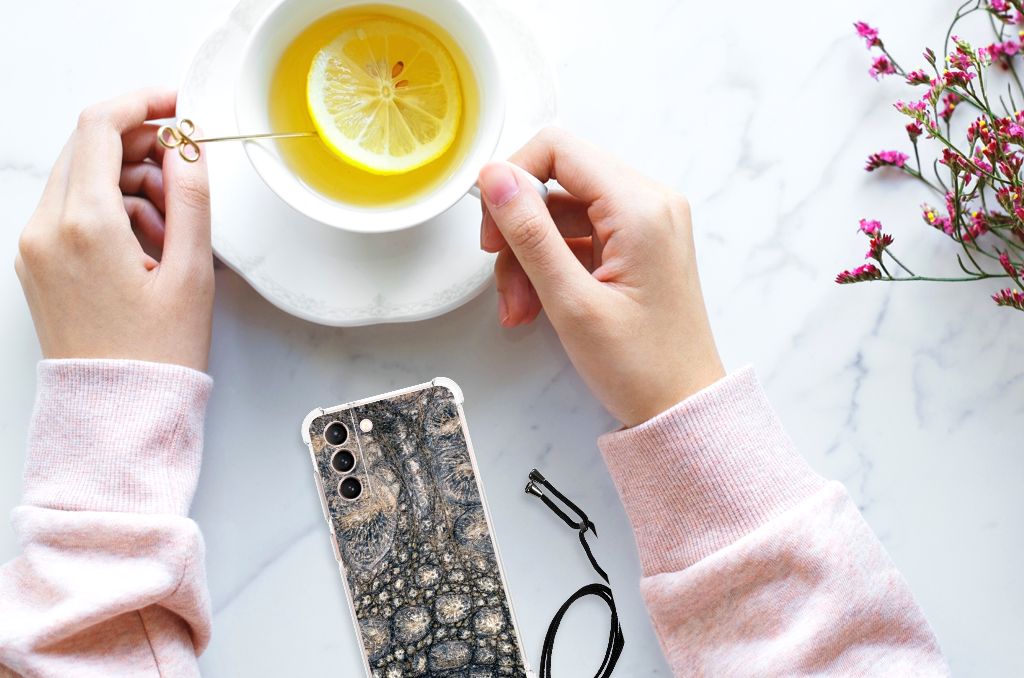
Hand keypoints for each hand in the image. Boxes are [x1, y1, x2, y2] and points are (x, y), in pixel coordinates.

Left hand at [15, 88, 213, 371]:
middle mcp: (47, 229)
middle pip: (88, 147)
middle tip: (185, 174)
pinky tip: (147, 245)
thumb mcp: (191, 272)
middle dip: (141, 147)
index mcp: (85, 225)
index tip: (177, 105)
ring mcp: (35, 246)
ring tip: (173, 228)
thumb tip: (188, 147)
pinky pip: (72, 210)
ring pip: (82, 178)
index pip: (101, 127)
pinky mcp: (37, 262)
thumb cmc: (156, 354)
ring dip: (129, 182)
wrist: (117, 411)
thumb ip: (191, 198)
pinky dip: (110, 209)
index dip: (143, 103)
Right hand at [478, 128, 723, 426]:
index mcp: (640, 207)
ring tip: (520, 309)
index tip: (492, 227)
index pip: (558, 149)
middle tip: (502, 278)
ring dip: (529, 257)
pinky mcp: (637, 245)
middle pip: (557, 182)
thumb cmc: (641, 366)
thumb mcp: (571, 301)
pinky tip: (537, 306)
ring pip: (561, 214)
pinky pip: (578, 237)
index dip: (513, 179)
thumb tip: (494, 177)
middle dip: (519, 230)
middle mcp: (649, 203)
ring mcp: (645, 224)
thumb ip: (530, 233)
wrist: (682, 408)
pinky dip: (550, 267)